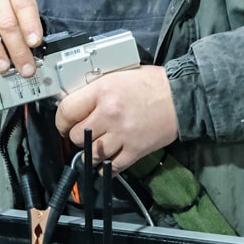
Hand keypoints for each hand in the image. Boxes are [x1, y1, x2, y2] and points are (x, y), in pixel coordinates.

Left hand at [53, 66, 178, 171]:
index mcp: (103, 91)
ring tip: (95, 147)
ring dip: (90, 152)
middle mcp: (109, 113)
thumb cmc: (152, 83)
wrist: (182, 96)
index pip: (67, 111)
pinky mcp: (135, 150)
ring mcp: (122, 134)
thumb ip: (96, 88)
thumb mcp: (119, 76)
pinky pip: (112, 166)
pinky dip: (106, 167)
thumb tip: (76, 100)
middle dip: (76, 136)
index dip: (61, 121)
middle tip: (82, 133)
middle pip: (77, 135)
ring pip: (92, 153)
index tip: (63, 124)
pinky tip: (105, 163)